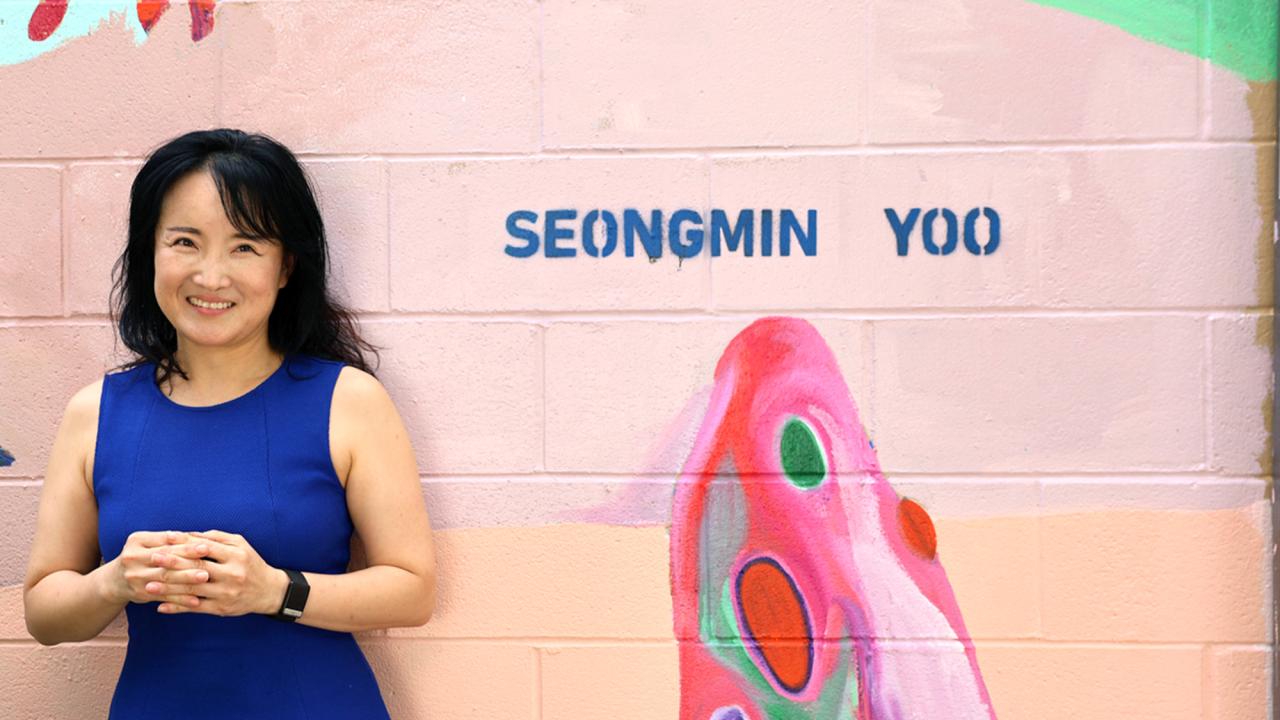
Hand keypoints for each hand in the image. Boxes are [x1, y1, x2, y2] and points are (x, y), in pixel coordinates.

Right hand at [102, 530, 211, 608]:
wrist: (115, 581)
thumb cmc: (142, 557)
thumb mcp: (148, 543)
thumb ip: (168, 540)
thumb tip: (198, 536)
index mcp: (137, 540)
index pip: (165, 542)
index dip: (187, 544)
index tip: (206, 546)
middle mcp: (133, 558)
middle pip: (165, 559)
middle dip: (188, 561)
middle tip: (208, 562)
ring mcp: (135, 577)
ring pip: (165, 577)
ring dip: (187, 579)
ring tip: (206, 578)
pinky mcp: (140, 593)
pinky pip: (164, 596)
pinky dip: (180, 599)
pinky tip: (196, 600)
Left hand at [152, 530, 286, 616]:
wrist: (269, 591)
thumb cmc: (251, 564)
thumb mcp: (240, 545)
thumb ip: (217, 538)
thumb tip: (189, 534)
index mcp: (236, 555)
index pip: (205, 547)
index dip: (184, 544)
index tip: (164, 541)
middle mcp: (232, 573)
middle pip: (197, 568)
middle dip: (172, 564)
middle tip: (152, 559)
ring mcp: (226, 593)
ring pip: (193, 590)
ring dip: (169, 589)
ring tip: (148, 586)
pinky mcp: (222, 609)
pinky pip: (196, 608)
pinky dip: (177, 608)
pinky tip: (161, 607)